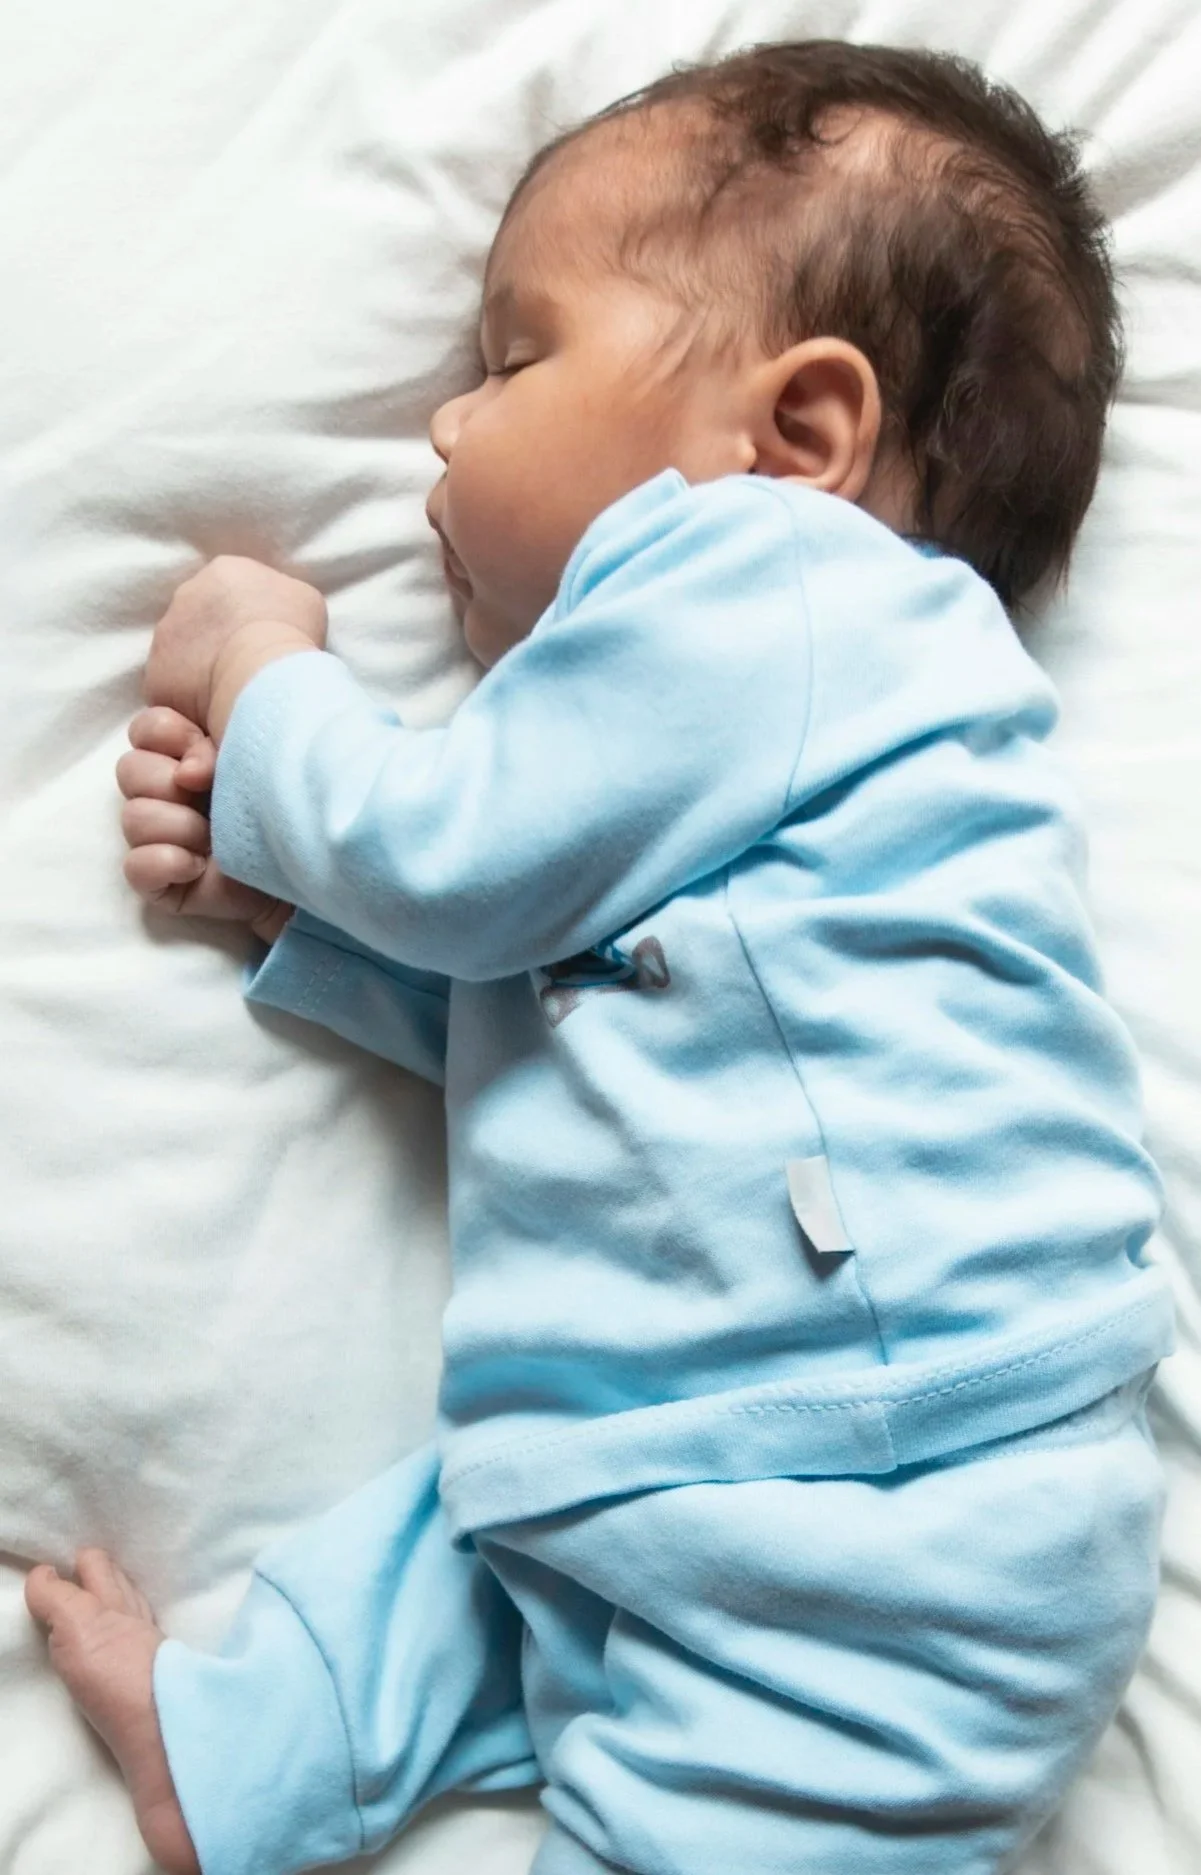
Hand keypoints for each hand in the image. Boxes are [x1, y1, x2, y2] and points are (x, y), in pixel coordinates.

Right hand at [117, 707, 292, 941]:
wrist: (334, 852)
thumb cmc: (305, 782)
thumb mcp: (268, 733)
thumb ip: (232, 713)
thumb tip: (197, 756)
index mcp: (204, 752)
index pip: (147, 731)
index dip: (163, 732)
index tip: (204, 743)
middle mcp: (188, 793)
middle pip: (130, 772)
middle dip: (165, 777)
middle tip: (211, 788)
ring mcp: (181, 838)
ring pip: (132, 819)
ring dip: (170, 820)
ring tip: (211, 832)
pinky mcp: (179, 884)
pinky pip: (137, 872)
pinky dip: (156, 863)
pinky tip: (194, 861)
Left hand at [144, 556, 326, 733]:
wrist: (262, 676)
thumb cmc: (290, 635)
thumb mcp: (304, 600)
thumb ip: (281, 596)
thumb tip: (275, 610)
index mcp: (224, 572)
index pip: (228, 589)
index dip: (244, 616)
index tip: (258, 637)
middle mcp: (185, 596)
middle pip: (199, 619)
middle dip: (216, 640)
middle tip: (242, 664)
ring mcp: (165, 636)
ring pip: (181, 655)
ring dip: (199, 670)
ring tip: (230, 691)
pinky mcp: (156, 676)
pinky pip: (172, 689)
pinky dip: (189, 700)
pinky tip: (215, 708)